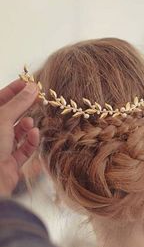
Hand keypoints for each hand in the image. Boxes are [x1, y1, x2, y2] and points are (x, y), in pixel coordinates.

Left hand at [0, 80, 38, 195]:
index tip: (28, 83)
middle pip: (9, 115)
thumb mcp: (3, 118)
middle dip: (23, 108)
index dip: (13, 90)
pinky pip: (23, 149)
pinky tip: (35, 134)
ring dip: (26, 126)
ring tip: (31, 122)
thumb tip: (32, 87)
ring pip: (17, 132)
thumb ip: (19, 103)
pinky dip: (30, 141)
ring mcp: (0, 149)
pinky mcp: (10, 163)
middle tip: (38, 98)